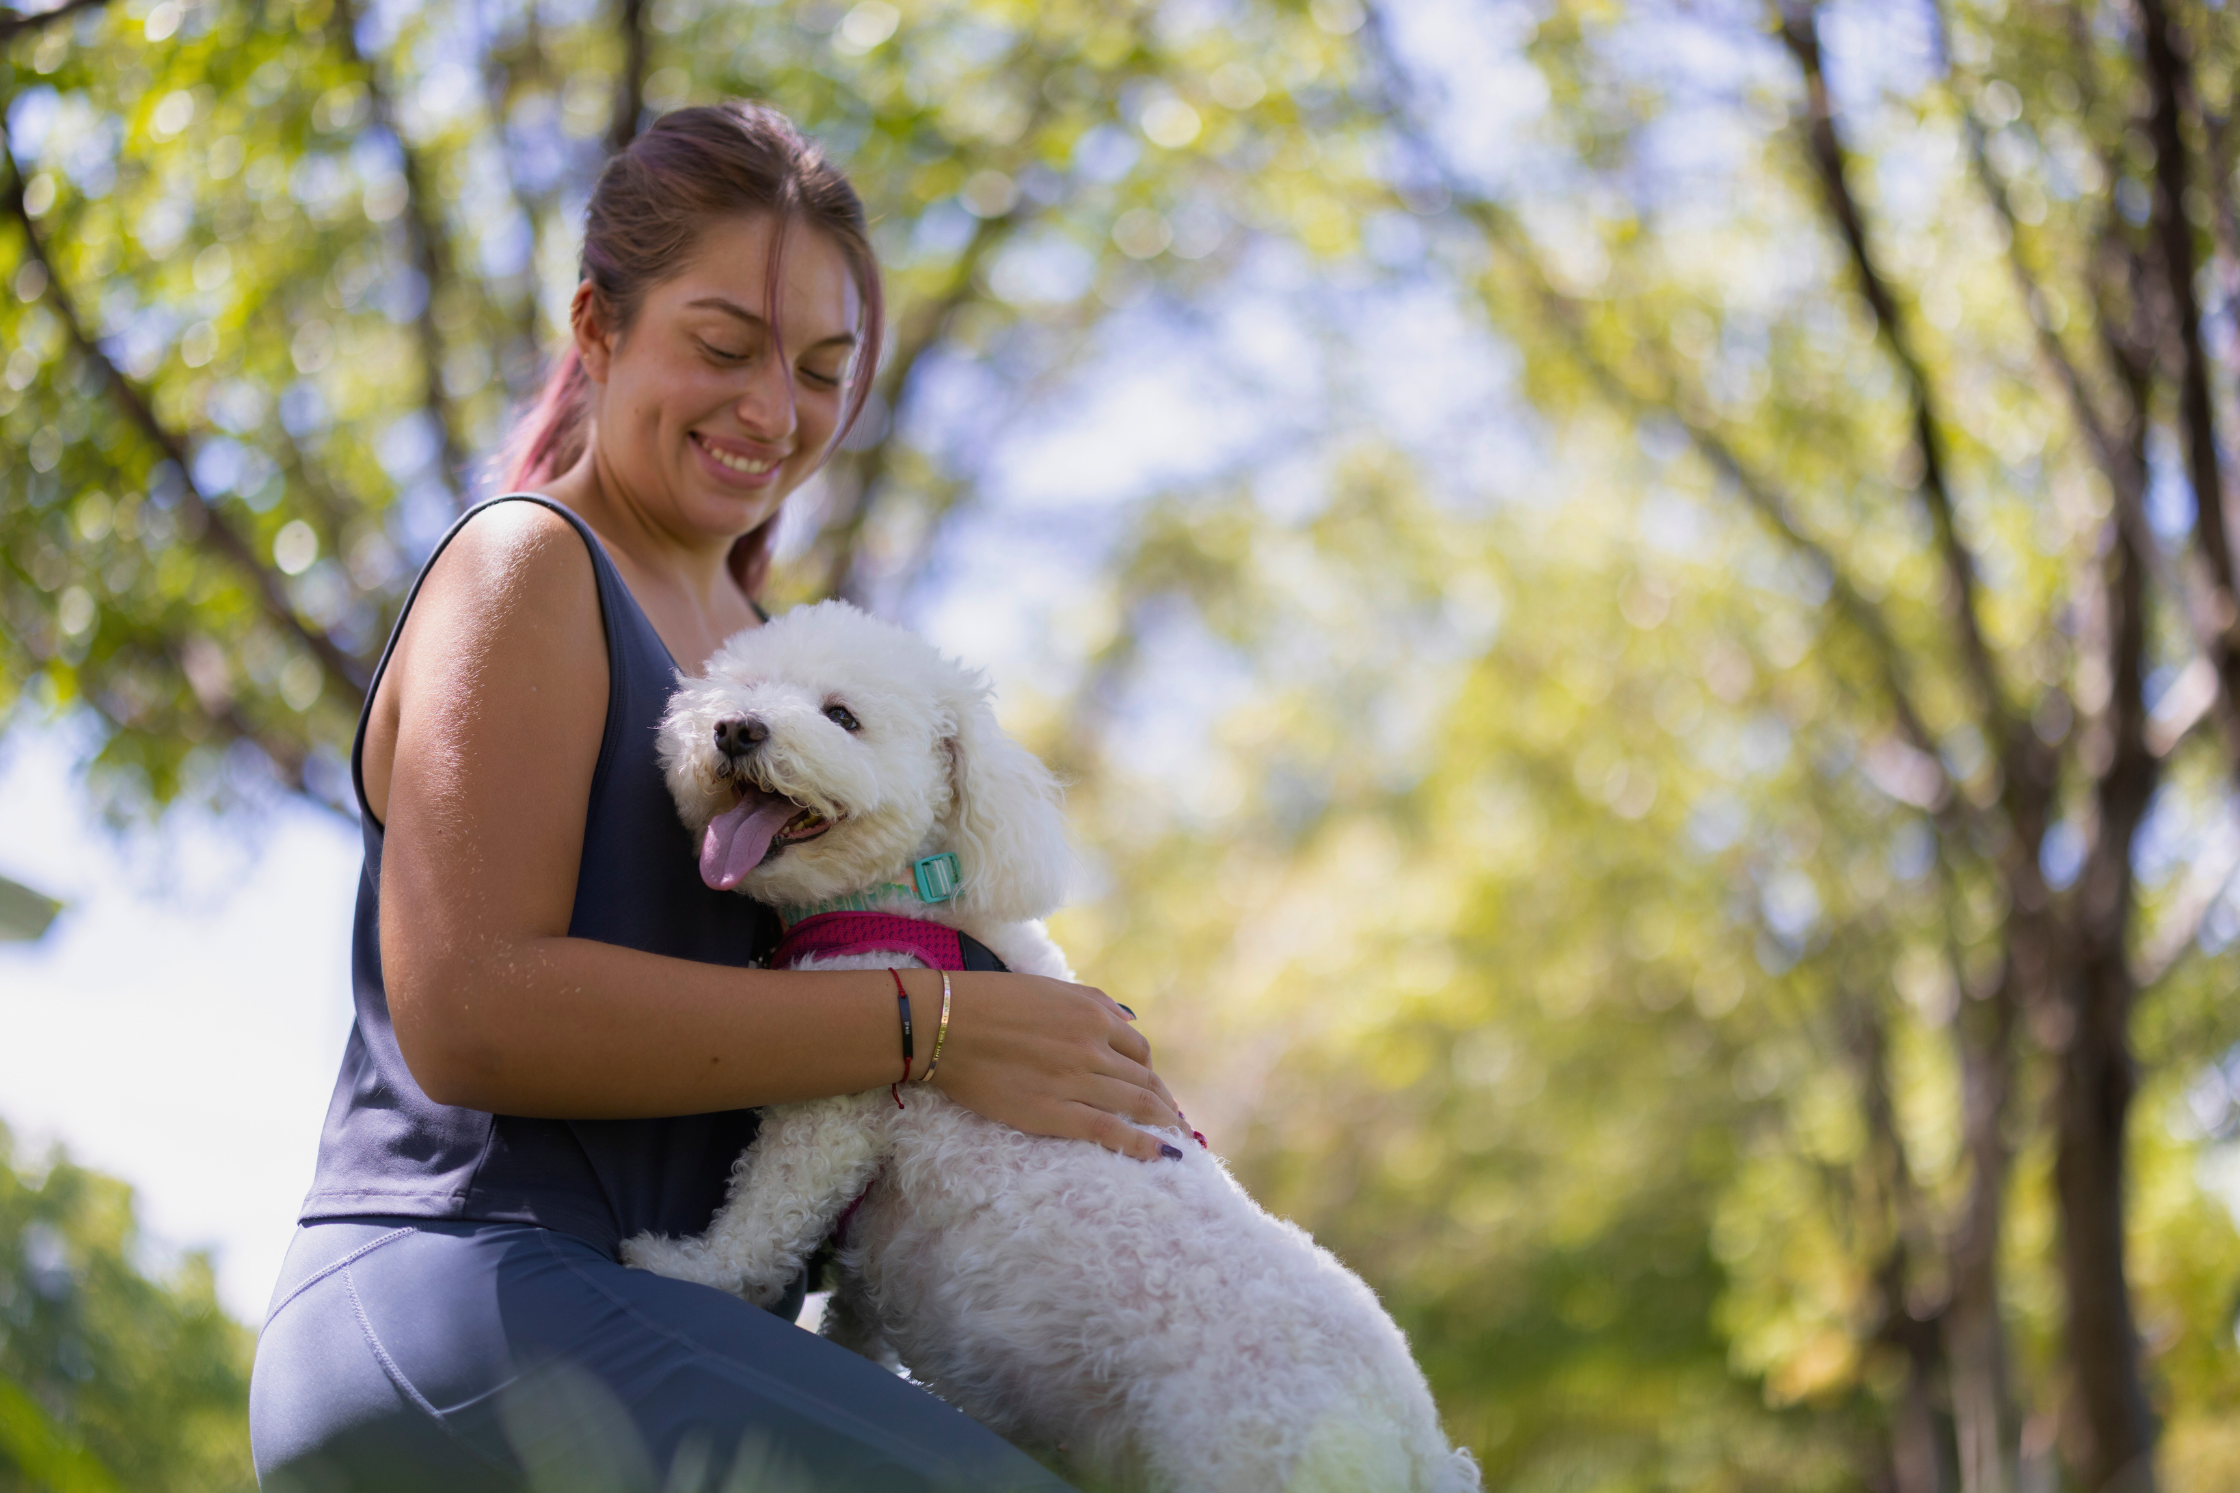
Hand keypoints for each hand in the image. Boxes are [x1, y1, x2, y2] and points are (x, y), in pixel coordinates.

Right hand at [925, 971, 1185, 1162]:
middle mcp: (1093, 1046)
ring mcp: (1076, 1081)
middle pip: (1145, 1080)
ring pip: (1136, 1105)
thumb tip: (1125, 1020)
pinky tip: (1163, 1155)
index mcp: (1092, 1014)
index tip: (1150, 1089)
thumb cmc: (988, 1000)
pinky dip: (1143, 1144)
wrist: (944, 1024)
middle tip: (1173, 1121)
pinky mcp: (1054, 1113)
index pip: (1138, 1049)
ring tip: (1178, 1141)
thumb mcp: (1049, 988)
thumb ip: (1091, 1003)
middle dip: (1164, 1103)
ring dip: (1163, 1123)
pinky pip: (1110, 1131)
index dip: (1148, 1072)